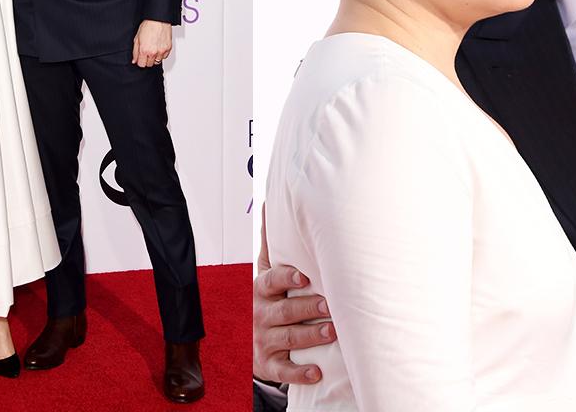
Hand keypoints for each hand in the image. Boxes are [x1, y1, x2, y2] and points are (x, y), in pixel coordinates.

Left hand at [132, 20, 171, 66]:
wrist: (158, 20)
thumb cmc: (148, 26)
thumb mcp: (137, 38)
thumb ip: (135, 51)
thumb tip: (134, 60)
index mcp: (144, 50)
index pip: (141, 65)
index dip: (140, 61)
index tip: (141, 58)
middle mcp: (153, 52)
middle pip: (149, 64)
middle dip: (147, 59)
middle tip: (147, 52)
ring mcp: (162, 51)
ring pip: (157, 62)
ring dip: (155, 57)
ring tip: (153, 49)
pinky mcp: (168, 49)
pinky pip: (164, 57)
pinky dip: (161, 54)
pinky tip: (158, 47)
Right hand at [253, 204, 334, 384]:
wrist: (244, 339)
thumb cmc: (265, 299)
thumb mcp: (263, 272)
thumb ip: (270, 243)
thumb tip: (269, 202)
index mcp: (261, 290)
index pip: (271, 281)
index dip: (286, 278)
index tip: (304, 276)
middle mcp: (261, 314)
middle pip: (285, 310)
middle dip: (308, 308)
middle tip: (330, 306)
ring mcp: (264, 340)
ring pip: (288, 338)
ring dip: (310, 336)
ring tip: (331, 332)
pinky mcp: (268, 364)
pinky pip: (284, 370)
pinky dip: (300, 372)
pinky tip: (317, 371)